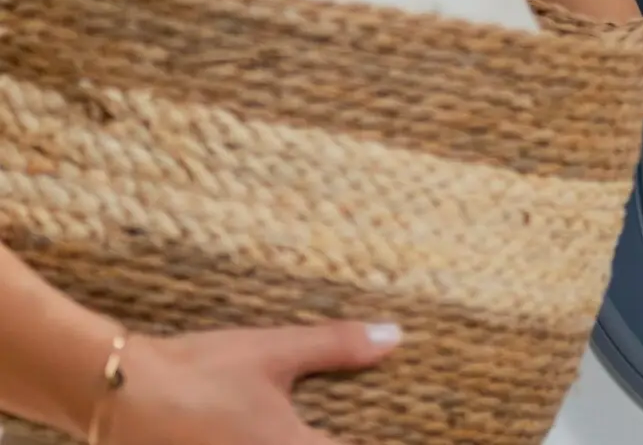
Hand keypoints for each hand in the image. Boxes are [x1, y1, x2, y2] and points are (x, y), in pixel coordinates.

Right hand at [100, 322, 401, 444]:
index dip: (380, 440)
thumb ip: (338, 348)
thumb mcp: (274, 354)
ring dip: (302, 443)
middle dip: (337, 441)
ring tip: (300, 425)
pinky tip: (261, 432)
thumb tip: (394, 336)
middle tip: (344, 424)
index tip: (399, 431)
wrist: (115, 393)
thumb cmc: (199, 372)